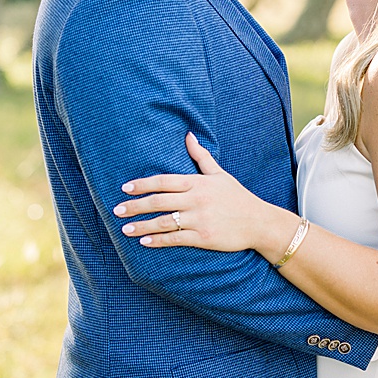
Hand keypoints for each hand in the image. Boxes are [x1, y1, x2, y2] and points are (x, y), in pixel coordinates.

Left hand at [116, 133, 294, 256]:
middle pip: (159, 201)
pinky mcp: (204, 238)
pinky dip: (159, 240)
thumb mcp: (220, 174)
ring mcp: (200, 219)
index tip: (125, 189)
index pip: (164, 181)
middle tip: (116, 210)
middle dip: (135, 206)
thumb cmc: (238, 197)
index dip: (142, 184)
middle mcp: (197, 200)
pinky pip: (176, 239)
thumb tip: (188, 135)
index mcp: (198, 183)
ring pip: (164, 222)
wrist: (260, 222)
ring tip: (125, 229)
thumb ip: (201, 156)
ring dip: (142, 225)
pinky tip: (145, 242)